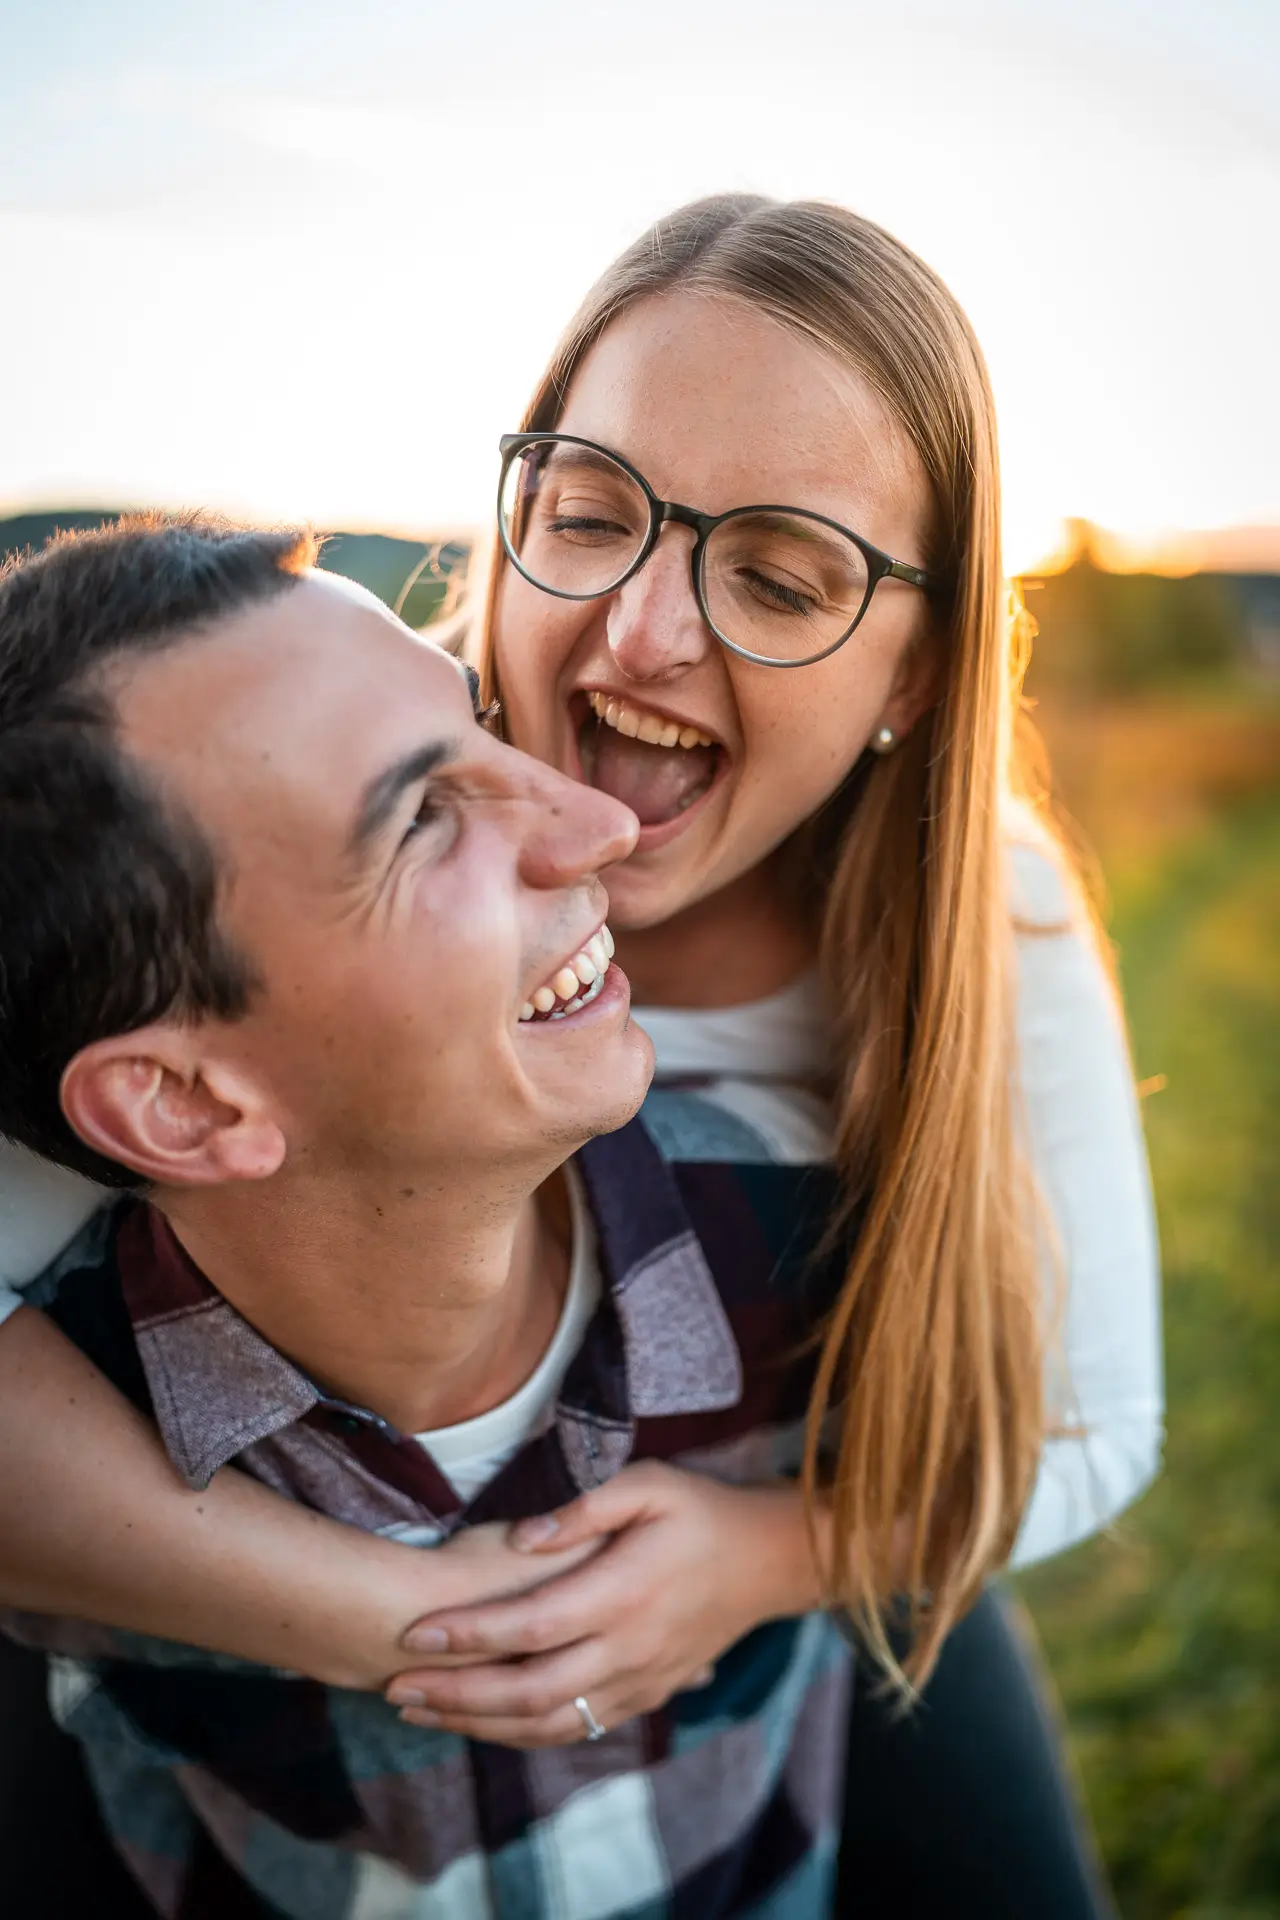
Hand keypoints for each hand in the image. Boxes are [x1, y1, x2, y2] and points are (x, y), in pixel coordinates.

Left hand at [384, 1462, 821, 1745]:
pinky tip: (482, 1724)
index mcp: (624, 1591)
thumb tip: (520, 1538)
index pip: (530, 1624)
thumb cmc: (700, 1509)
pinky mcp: (646, 1697)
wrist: (768, 1561)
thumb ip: (583, 1507)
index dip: (469, 1634)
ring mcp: (639, 1681)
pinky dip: (523, 1734)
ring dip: (479, 1724)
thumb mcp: (649, 1483)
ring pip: (549, 1724)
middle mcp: (629, 1647)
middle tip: (395, 1688)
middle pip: (529, 1690)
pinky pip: (578, 1730)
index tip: (413, 1633)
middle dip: (456, 1694)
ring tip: (420, 1712)